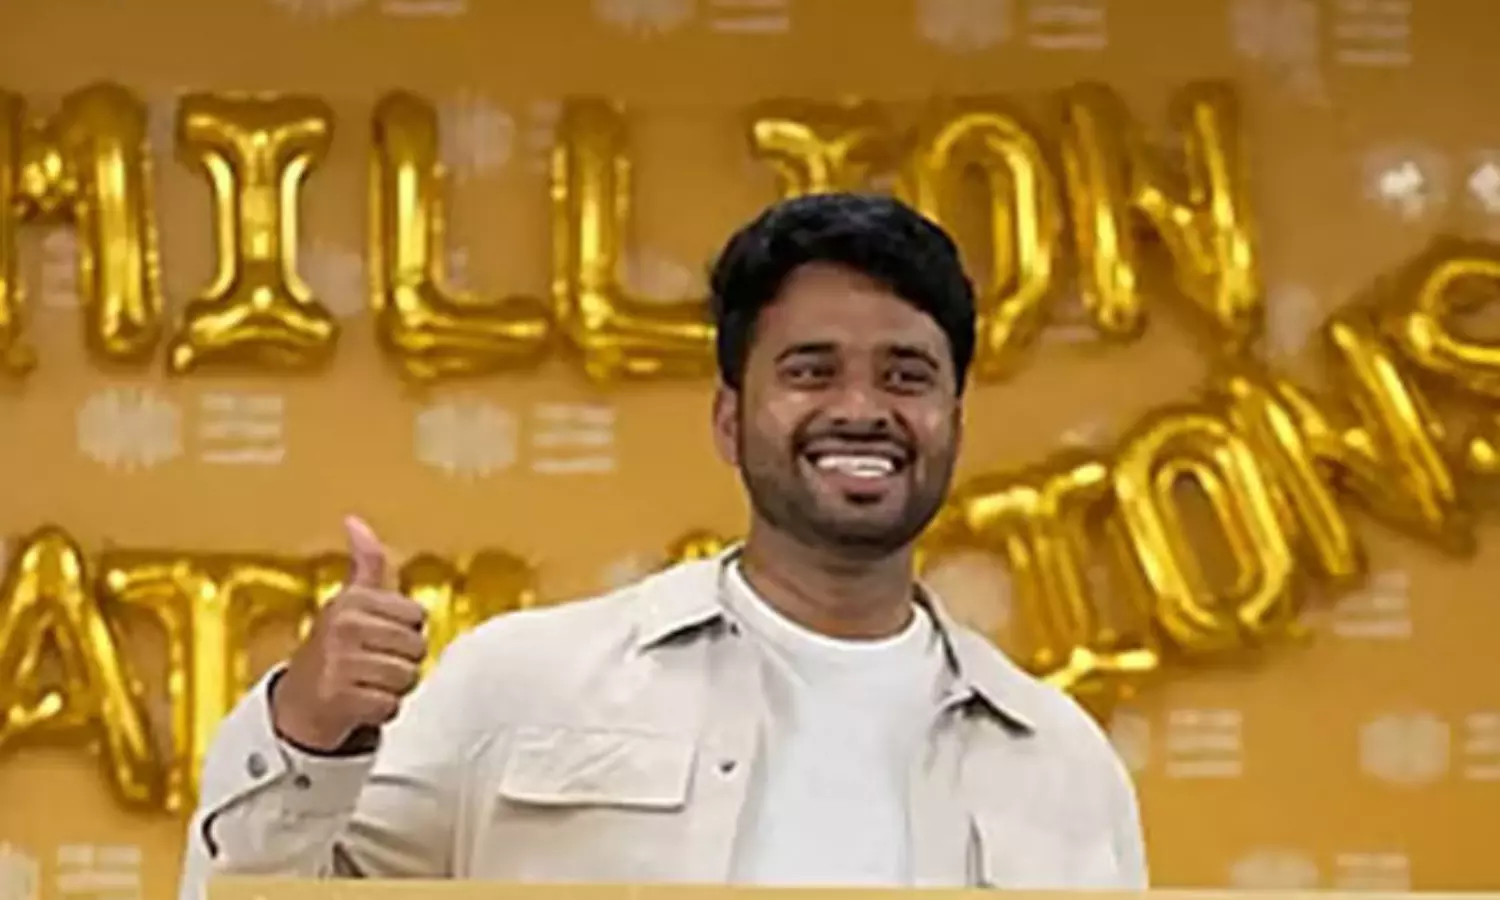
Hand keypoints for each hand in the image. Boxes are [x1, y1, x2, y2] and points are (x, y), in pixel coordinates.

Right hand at [270, 515, 427, 751]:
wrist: (297, 704)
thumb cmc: (333, 648)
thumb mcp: (350, 601)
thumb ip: (366, 564)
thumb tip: (355, 522)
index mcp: (352, 601)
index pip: (416, 615)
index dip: (406, 630)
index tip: (381, 635)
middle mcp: (344, 627)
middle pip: (417, 648)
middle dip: (403, 661)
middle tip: (374, 663)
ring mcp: (339, 663)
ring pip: (407, 678)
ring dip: (393, 688)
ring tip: (368, 683)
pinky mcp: (339, 699)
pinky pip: (391, 705)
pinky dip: (381, 710)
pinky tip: (361, 702)